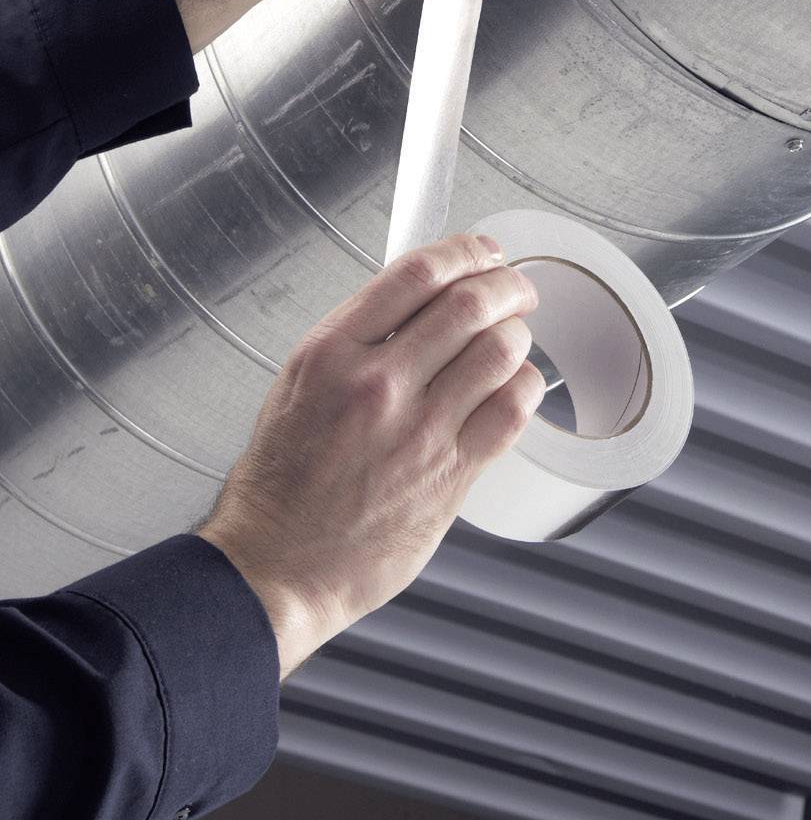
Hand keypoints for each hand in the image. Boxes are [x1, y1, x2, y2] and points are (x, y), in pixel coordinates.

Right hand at [197, 232, 543, 678]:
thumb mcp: (300, 386)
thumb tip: (424, 302)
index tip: (484, 251)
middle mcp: (377, 384)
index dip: (464, 251)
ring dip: (519, 335)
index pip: (416, 274)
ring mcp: (418, 430)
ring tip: (516, 338)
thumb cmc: (281, 484)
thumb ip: (359, 340)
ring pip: (501, 351)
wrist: (276, 568)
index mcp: (331, 352)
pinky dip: (525, 387)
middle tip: (516, 289)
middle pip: (469, 304)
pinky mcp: (450, 475)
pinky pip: (512, 410)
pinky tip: (517, 387)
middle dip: (506, 286)